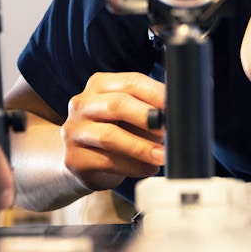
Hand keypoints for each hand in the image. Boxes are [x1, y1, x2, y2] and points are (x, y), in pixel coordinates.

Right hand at [62, 72, 165, 190]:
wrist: (81, 160)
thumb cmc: (116, 131)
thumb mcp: (131, 115)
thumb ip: (150, 110)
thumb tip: (176, 116)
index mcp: (100, 84)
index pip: (131, 82)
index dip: (156, 93)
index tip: (175, 106)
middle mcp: (82, 103)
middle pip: (117, 105)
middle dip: (147, 118)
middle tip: (168, 131)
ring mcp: (74, 131)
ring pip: (110, 136)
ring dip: (141, 147)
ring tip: (162, 156)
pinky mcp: (73, 158)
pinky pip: (106, 162)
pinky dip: (132, 167)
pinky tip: (148, 169)